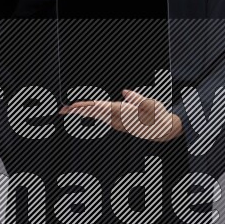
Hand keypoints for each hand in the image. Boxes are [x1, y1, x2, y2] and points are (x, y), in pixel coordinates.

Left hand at [58, 88, 183, 140]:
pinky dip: (90, 114)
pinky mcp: (118, 124)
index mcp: (124, 114)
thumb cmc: (158, 115)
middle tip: (62, 110)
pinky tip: (82, 112)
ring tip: (67, 109)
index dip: (87, 107)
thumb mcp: (152, 105)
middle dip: (78, 111)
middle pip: (94, 114)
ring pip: (96, 116)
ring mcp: (117, 123)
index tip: (75, 107)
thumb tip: (125, 93)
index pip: (101, 109)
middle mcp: (118, 120)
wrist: (162, 130)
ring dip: (82, 113)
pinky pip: (100, 118)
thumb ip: (137, 99)